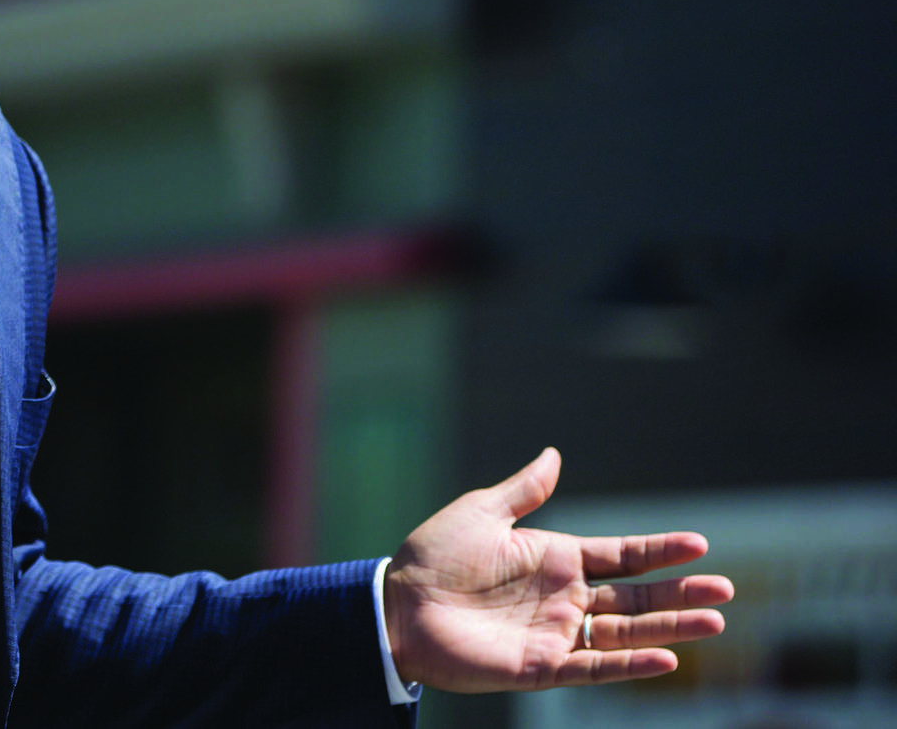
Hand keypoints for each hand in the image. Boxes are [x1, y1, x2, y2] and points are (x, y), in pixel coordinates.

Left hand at [384, 447, 732, 692]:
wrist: (396, 605)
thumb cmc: (433, 556)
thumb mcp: (482, 514)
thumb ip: (524, 491)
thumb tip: (554, 454)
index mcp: (555, 559)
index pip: (621, 556)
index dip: (659, 551)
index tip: (700, 544)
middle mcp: (564, 599)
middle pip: (635, 597)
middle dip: (679, 593)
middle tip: (726, 590)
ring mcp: (556, 634)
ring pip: (626, 634)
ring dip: (669, 628)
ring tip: (713, 621)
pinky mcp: (541, 667)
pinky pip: (594, 668)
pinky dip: (630, 666)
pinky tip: (666, 658)